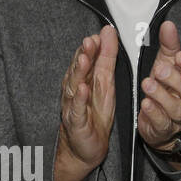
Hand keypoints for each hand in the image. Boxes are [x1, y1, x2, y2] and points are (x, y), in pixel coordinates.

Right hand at [54, 25, 117, 180]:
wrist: (86, 147)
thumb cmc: (94, 114)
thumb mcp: (105, 84)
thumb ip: (106, 58)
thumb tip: (107, 33)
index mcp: (83, 79)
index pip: (86, 59)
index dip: (91, 47)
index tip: (99, 34)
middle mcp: (75, 90)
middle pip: (78, 69)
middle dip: (83, 54)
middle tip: (90, 41)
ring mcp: (73, 105)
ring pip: (74, 86)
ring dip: (79, 72)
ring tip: (85, 59)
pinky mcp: (75, 122)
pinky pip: (76, 109)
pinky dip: (78, 99)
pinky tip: (82, 90)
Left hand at [137, 21, 180, 162]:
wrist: (154, 116)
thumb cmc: (163, 85)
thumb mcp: (164, 61)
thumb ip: (168, 45)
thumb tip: (168, 24)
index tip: (179, 56)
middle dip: (177, 80)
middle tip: (159, 70)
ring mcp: (178, 115)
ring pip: (179, 109)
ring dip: (162, 96)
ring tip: (147, 84)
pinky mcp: (164, 128)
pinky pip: (163, 123)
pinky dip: (154, 113)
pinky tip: (145, 104)